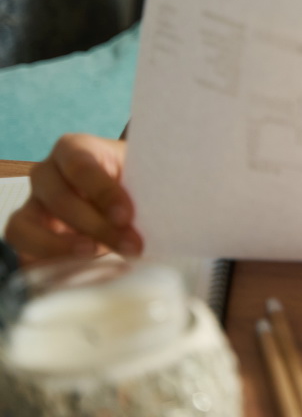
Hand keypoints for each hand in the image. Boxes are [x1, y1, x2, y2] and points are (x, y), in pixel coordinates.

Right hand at [3, 134, 140, 263]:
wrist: (121, 199)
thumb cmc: (133, 180)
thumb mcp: (143, 175)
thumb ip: (149, 186)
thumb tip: (166, 209)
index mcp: (75, 148)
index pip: (81, 165)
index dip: (103, 192)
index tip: (126, 217)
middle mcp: (47, 173)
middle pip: (59, 199)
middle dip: (96, 226)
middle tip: (129, 245)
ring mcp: (31, 203)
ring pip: (27, 225)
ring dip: (61, 246)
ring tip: (95, 255)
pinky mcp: (25, 232)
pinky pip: (20, 248)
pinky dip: (44, 260)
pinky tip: (76, 268)